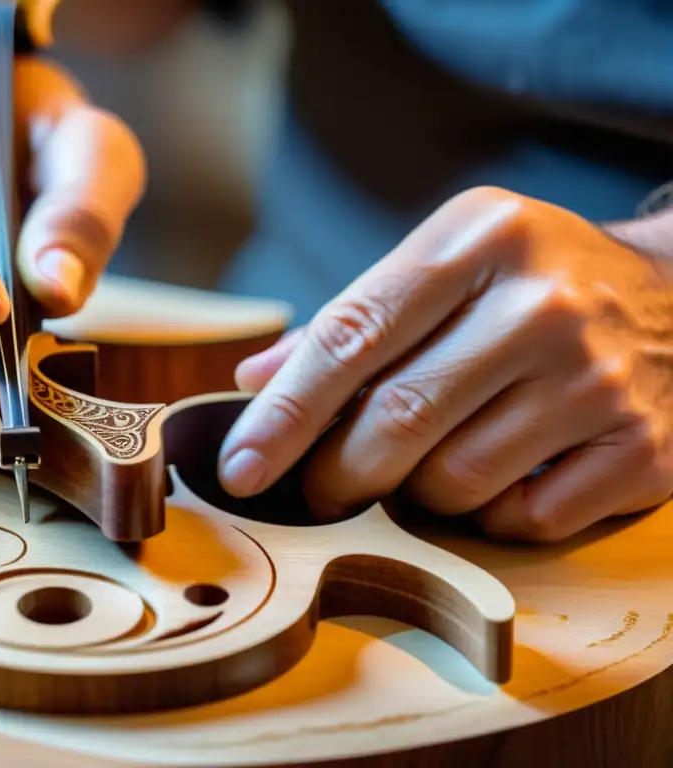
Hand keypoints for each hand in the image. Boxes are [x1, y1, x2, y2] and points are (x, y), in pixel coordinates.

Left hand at [218, 187, 672, 541]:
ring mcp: (600, 379)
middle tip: (318, 489)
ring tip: (425, 465)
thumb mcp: (446, 265)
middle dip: (336, 472)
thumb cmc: (531, 284)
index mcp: (478, 240)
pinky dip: (488, 515)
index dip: (285, 412)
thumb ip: (353, 319)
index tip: (240, 468)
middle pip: (398, 418)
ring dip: (416, 492)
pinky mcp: (643, 449)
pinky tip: (498, 478)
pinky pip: (523, 519)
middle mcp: (544, 304)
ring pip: (454, 481)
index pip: (353, 335)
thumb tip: (255, 378)